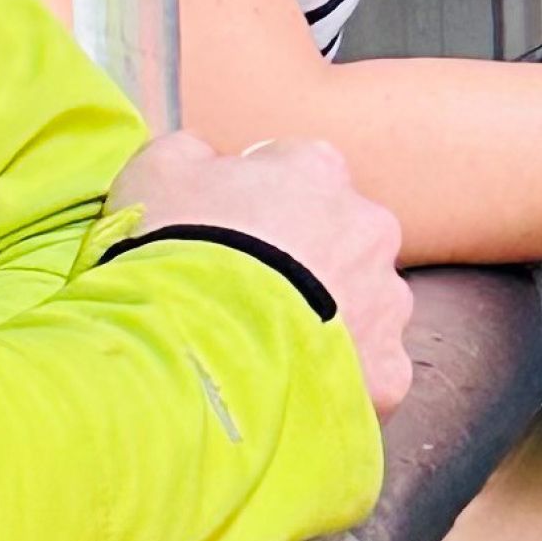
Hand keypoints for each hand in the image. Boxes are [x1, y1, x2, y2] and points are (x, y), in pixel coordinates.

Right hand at [110, 133, 413, 413]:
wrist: (193, 352)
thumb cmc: (173, 253)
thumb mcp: (155, 174)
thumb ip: (191, 154)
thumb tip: (203, 160)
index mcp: (317, 171)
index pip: (297, 171)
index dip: (256, 203)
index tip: (226, 231)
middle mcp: (368, 227)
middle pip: (339, 237)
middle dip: (301, 260)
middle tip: (244, 294)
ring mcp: (385, 300)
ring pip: (362, 303)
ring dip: (324, 318)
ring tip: (264, 346)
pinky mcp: (387, 368)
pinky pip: (368, 369)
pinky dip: (335, 377)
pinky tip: (288, 386)